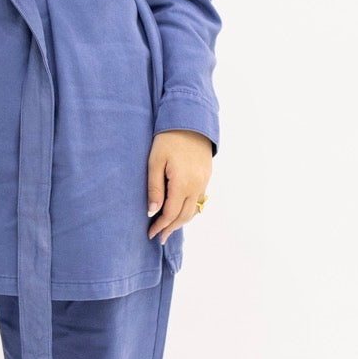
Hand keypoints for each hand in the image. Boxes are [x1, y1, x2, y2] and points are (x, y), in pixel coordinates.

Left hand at [147, 130, 212, 244]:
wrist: (190, 121)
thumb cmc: (168, 138)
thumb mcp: (155, 162)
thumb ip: (154, 188)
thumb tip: (152, 212)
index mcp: (182, 183)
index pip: (171, 213)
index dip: (160, 226)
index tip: (150, 234)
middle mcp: (196, 186)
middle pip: (184, 216)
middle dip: (171, 228)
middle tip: (159, 237)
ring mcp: (204, 182)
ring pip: (194, 210)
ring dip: (181, 221)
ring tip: (169, 228)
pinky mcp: (206, 176)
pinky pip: (199, 200)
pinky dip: (190, 210)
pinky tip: (182, 212)